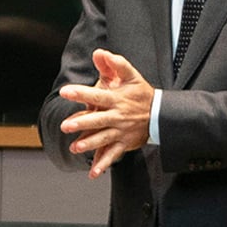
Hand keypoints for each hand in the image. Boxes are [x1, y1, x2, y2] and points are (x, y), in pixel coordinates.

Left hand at [56, 49, 154, 177]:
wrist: (161, 115)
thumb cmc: (142, 93)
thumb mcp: (132, 76)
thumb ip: (116, 64)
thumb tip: (100, 52)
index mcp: (117, 100)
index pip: (97, 96)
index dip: (81, 93)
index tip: (66, 92)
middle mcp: (118, 117)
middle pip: (98, 120)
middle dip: (81, 123)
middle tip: (65, 126)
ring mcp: (121, 132)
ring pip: (103, 139)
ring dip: (89, 144)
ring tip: (75, 148)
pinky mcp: (124, 144)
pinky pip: (113, 155)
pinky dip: (103, 165)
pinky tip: (92, 173)